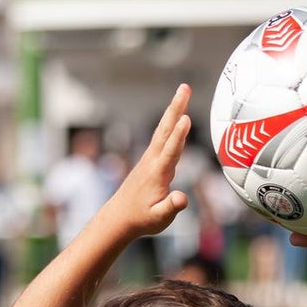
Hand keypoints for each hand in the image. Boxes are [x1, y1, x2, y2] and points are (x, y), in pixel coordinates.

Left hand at [105, 84, 191, 238]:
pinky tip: (176, 117)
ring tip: (183, 93)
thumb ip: (172, 207)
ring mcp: (150, 159)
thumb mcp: (160, 218)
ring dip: (174, 110)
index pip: (171, 151)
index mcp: (157, 173)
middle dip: (176, 108)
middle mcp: (152, 161)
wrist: (119, 218)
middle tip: (184, 88)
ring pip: (163, 130)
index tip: (187, 118)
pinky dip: (171, 123)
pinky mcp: (151, 160)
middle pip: (165, 130)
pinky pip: (163, 137)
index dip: (179, 136)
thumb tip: (182, 198)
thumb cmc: (142, 219)